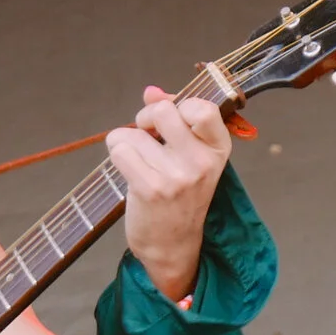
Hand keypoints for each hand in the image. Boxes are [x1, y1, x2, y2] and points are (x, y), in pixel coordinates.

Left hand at [106, 86, 230, 302]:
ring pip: (133, 133)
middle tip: (145, 136)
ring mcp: (177, 177)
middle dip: (144, 118)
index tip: (169, 121)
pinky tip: (128, 170)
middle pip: (162, 112)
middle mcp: (202, 162)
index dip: (176, 106)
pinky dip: (117, 155)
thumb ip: (174, 118)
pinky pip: (120, 150)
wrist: (172, 244)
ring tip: (138, 163)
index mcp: (218, 148)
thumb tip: (151, 91)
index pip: (202, 107)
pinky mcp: (151, 190)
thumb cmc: (180, 194)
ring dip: (126, 142)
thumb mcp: (190, 155)